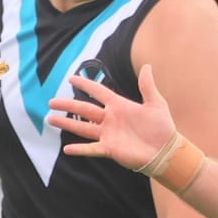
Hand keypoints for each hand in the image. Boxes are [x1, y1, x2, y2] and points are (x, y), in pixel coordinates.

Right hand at [49, 63, 176, 171]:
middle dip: (67, 105)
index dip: (85, 84)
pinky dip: (80, 149)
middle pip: (84, 109)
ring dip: (67, 124)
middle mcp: (110, 119)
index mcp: (119, 106)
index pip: (98, 92)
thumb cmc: (162, 127)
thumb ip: (147, 86)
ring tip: (51, 119)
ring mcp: (108, 134)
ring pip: (83, 127)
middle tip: (51, 102)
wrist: (165, 151)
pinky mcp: (110, 149)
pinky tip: (66, 149)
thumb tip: (146, 66)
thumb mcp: (156, 103)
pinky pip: (92, 148)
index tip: (71, 78)